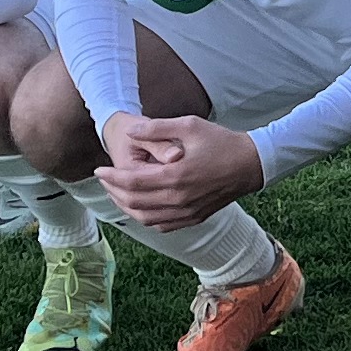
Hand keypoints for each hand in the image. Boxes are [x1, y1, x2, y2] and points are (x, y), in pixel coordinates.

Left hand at [98, 111, 263, 228]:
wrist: (250, 165)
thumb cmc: (221, 141)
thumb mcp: (189, 125)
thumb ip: (157, 128)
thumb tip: (131, 132)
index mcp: (175, 176)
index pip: (132, 182)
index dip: (111, 177)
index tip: (99, 169)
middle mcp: (179, 199)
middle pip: (134, 203)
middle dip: (113, 192)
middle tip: (104, 180)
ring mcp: (187, 212)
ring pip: (145, 218)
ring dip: (126, 207)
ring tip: (117, 193)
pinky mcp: (194, 218)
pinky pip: (162, 225)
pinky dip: (145, 218)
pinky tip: (140, 207)